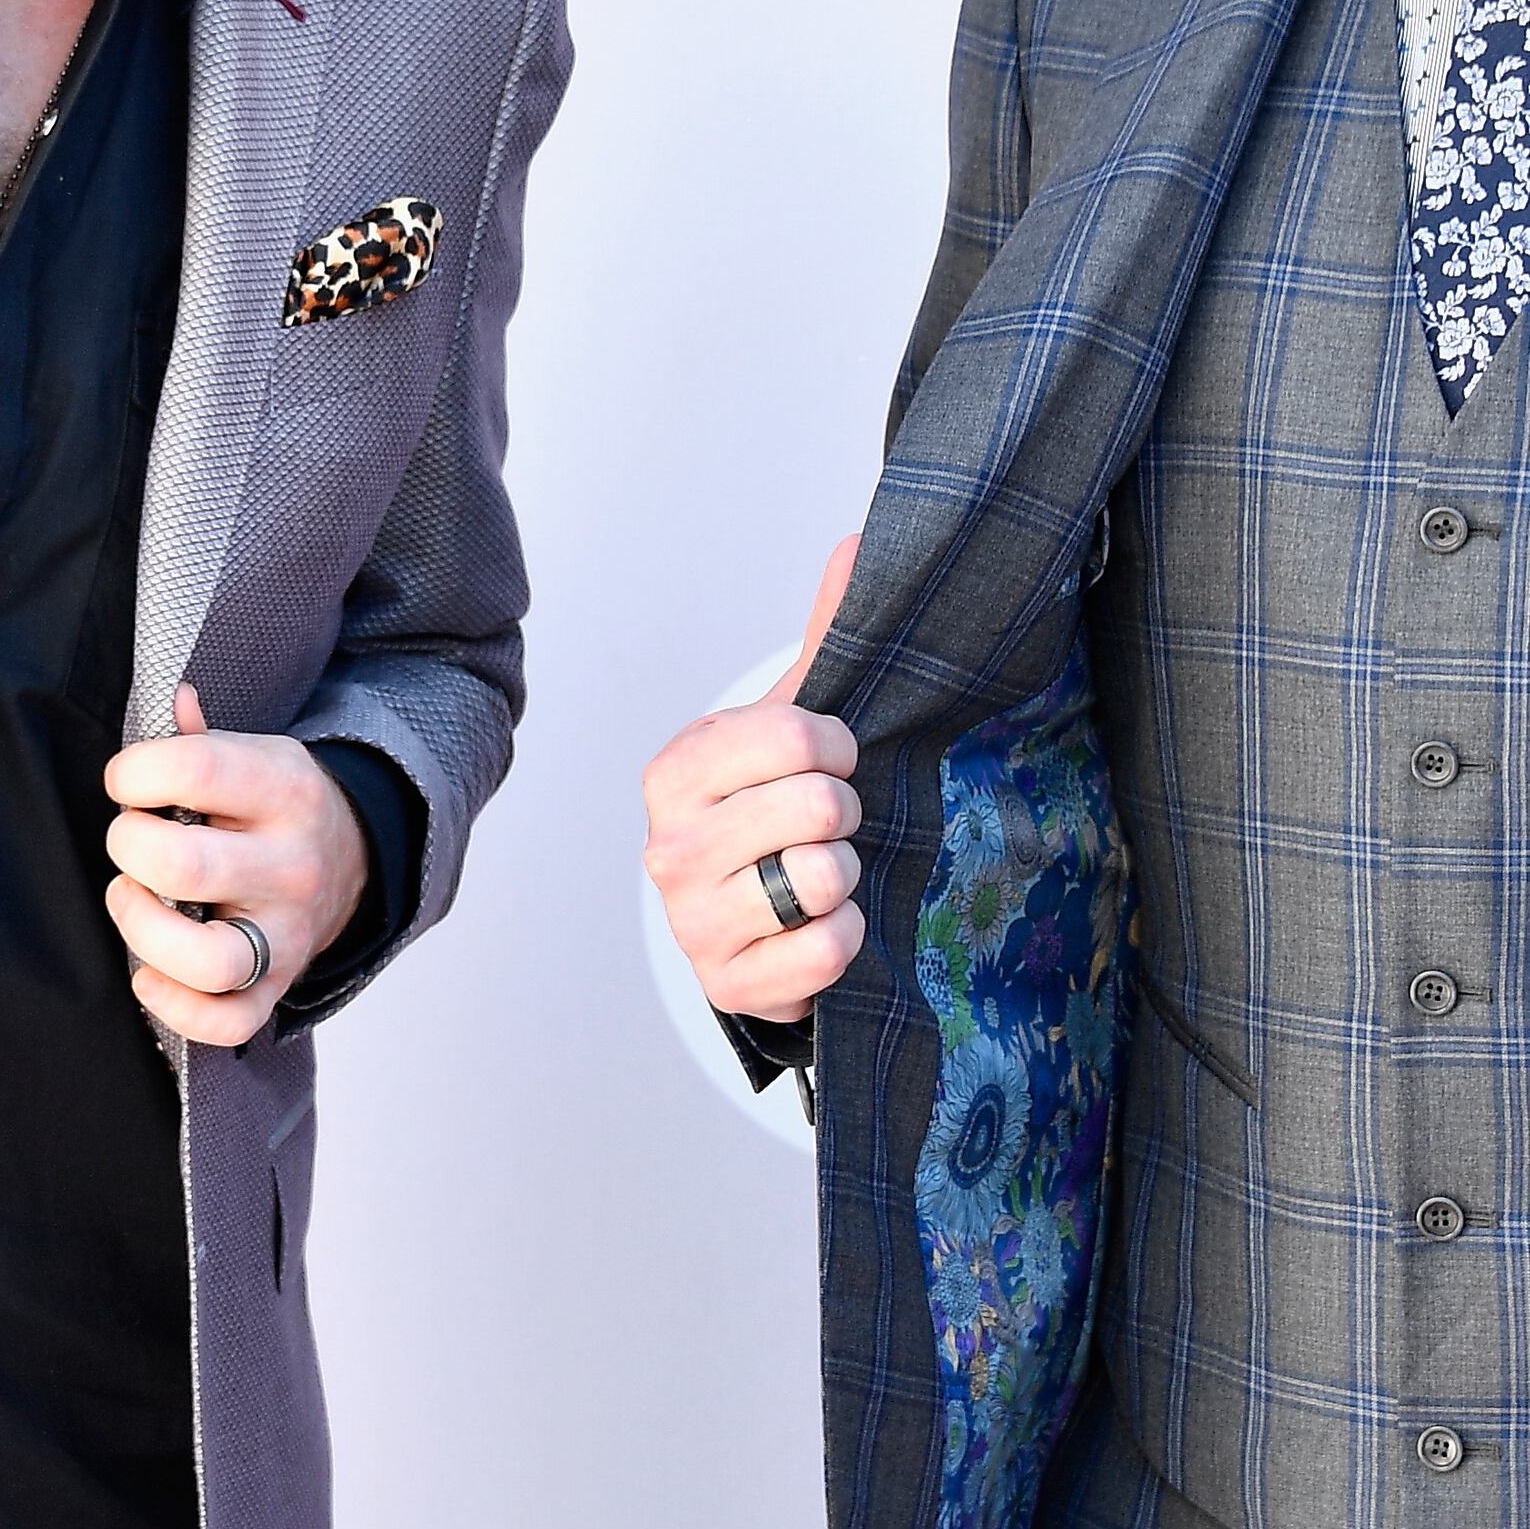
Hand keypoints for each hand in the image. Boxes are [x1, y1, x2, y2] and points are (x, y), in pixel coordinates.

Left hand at [101, 687, 370, 1047]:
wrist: (356, 858)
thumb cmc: (278, 805)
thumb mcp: (256, 754)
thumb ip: (201, 735)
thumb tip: (173, 697)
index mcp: (286, 790)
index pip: (196, 770)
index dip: (134, 772)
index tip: (126, 781)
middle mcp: (292, 864)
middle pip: (185, 865)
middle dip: (129, 848)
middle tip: (129, 843)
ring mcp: (288, 933)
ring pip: (207, 959)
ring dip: (143, 931)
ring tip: (133, 900)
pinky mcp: (278, 986)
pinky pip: (226, 1022)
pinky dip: (173, 1006)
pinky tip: (150, 972)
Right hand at [643, 537, 865, 1026]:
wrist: (748, 921)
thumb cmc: (771, 809)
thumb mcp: (793, 721)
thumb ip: (826, 636)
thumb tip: (861, 542)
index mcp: (677, 769)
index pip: (796, 734)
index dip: (839, 746)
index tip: (834, 758)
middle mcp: (668, 846)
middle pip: (819, 806)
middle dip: (846, 812)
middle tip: (827, 822)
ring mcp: (692, 922)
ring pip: (826, 878)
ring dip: (846, 876)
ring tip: (819, 873)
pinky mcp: (729, 985)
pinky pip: (831, 947)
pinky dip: (847, 936)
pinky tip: (819, 924)